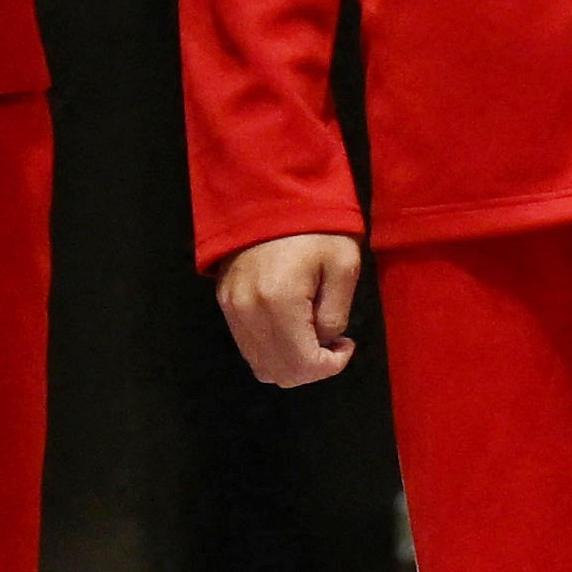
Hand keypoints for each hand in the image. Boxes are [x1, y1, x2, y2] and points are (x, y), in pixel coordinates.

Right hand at [213, 232, 367, 389]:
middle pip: (278, 373)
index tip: (346, 344)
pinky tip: (294, 325)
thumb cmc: (316, 228)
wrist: (269, 198)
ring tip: (314, 332)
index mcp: (278, 301)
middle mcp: (247, 311)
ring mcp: (231, 309)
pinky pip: (249, 346)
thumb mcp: (343, 266)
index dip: (331, 366)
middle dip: (312, 368)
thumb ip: (335, 314)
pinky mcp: (225, 304)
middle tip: (333, 342)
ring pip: (261, 364)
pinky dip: (274, 349)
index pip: (301, 365)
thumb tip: (325, 343)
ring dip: (292, 361)